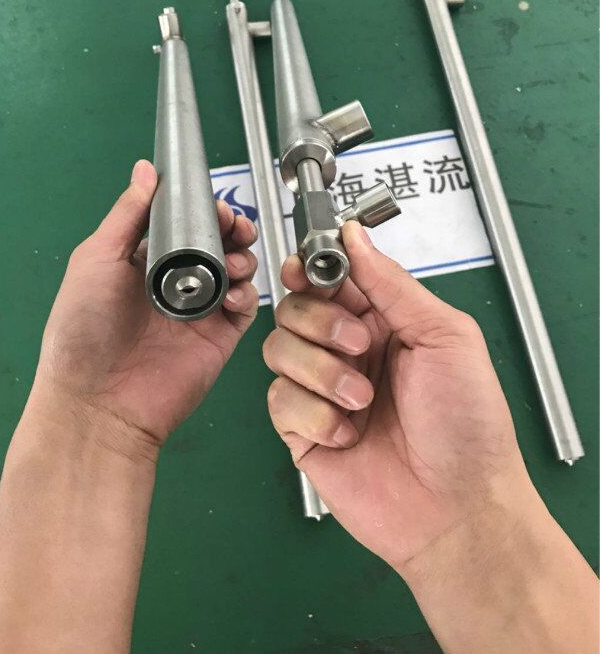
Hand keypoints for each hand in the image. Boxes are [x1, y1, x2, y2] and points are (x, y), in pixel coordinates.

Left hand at [33, 160, 258, 452]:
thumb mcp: (96, 259)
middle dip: (231, 228)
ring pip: (237, 270)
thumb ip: (127, 214)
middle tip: (234, 226)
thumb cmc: (84, 330)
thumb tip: (146, 171)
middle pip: (216, 243)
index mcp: (143, 261)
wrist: (98, 403)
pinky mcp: (219, 337)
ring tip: (235, 260)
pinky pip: (246, 306)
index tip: (214, 203)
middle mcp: (174, 282)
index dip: (203, 209)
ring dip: (243, 256)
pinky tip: (235, 293)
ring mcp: (199, 310)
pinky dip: (248, 293)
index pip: (184, 223)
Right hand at [263, 219, 525, 568]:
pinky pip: (278, 400)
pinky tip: (347, 433)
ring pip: (278, 348)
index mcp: (384, 321)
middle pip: (295, 306)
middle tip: (358, 345)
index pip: (332, 276)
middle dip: (320, 322)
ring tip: (361, 400)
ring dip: (319, 371)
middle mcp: (348, 350)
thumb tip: (354, 237)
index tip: (307, 266)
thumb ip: (394, 284)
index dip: (312, 266)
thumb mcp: (446, 337)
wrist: (458, 508)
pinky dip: (313, 414)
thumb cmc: (468, 425)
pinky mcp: (303, 430)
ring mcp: (323, 389)